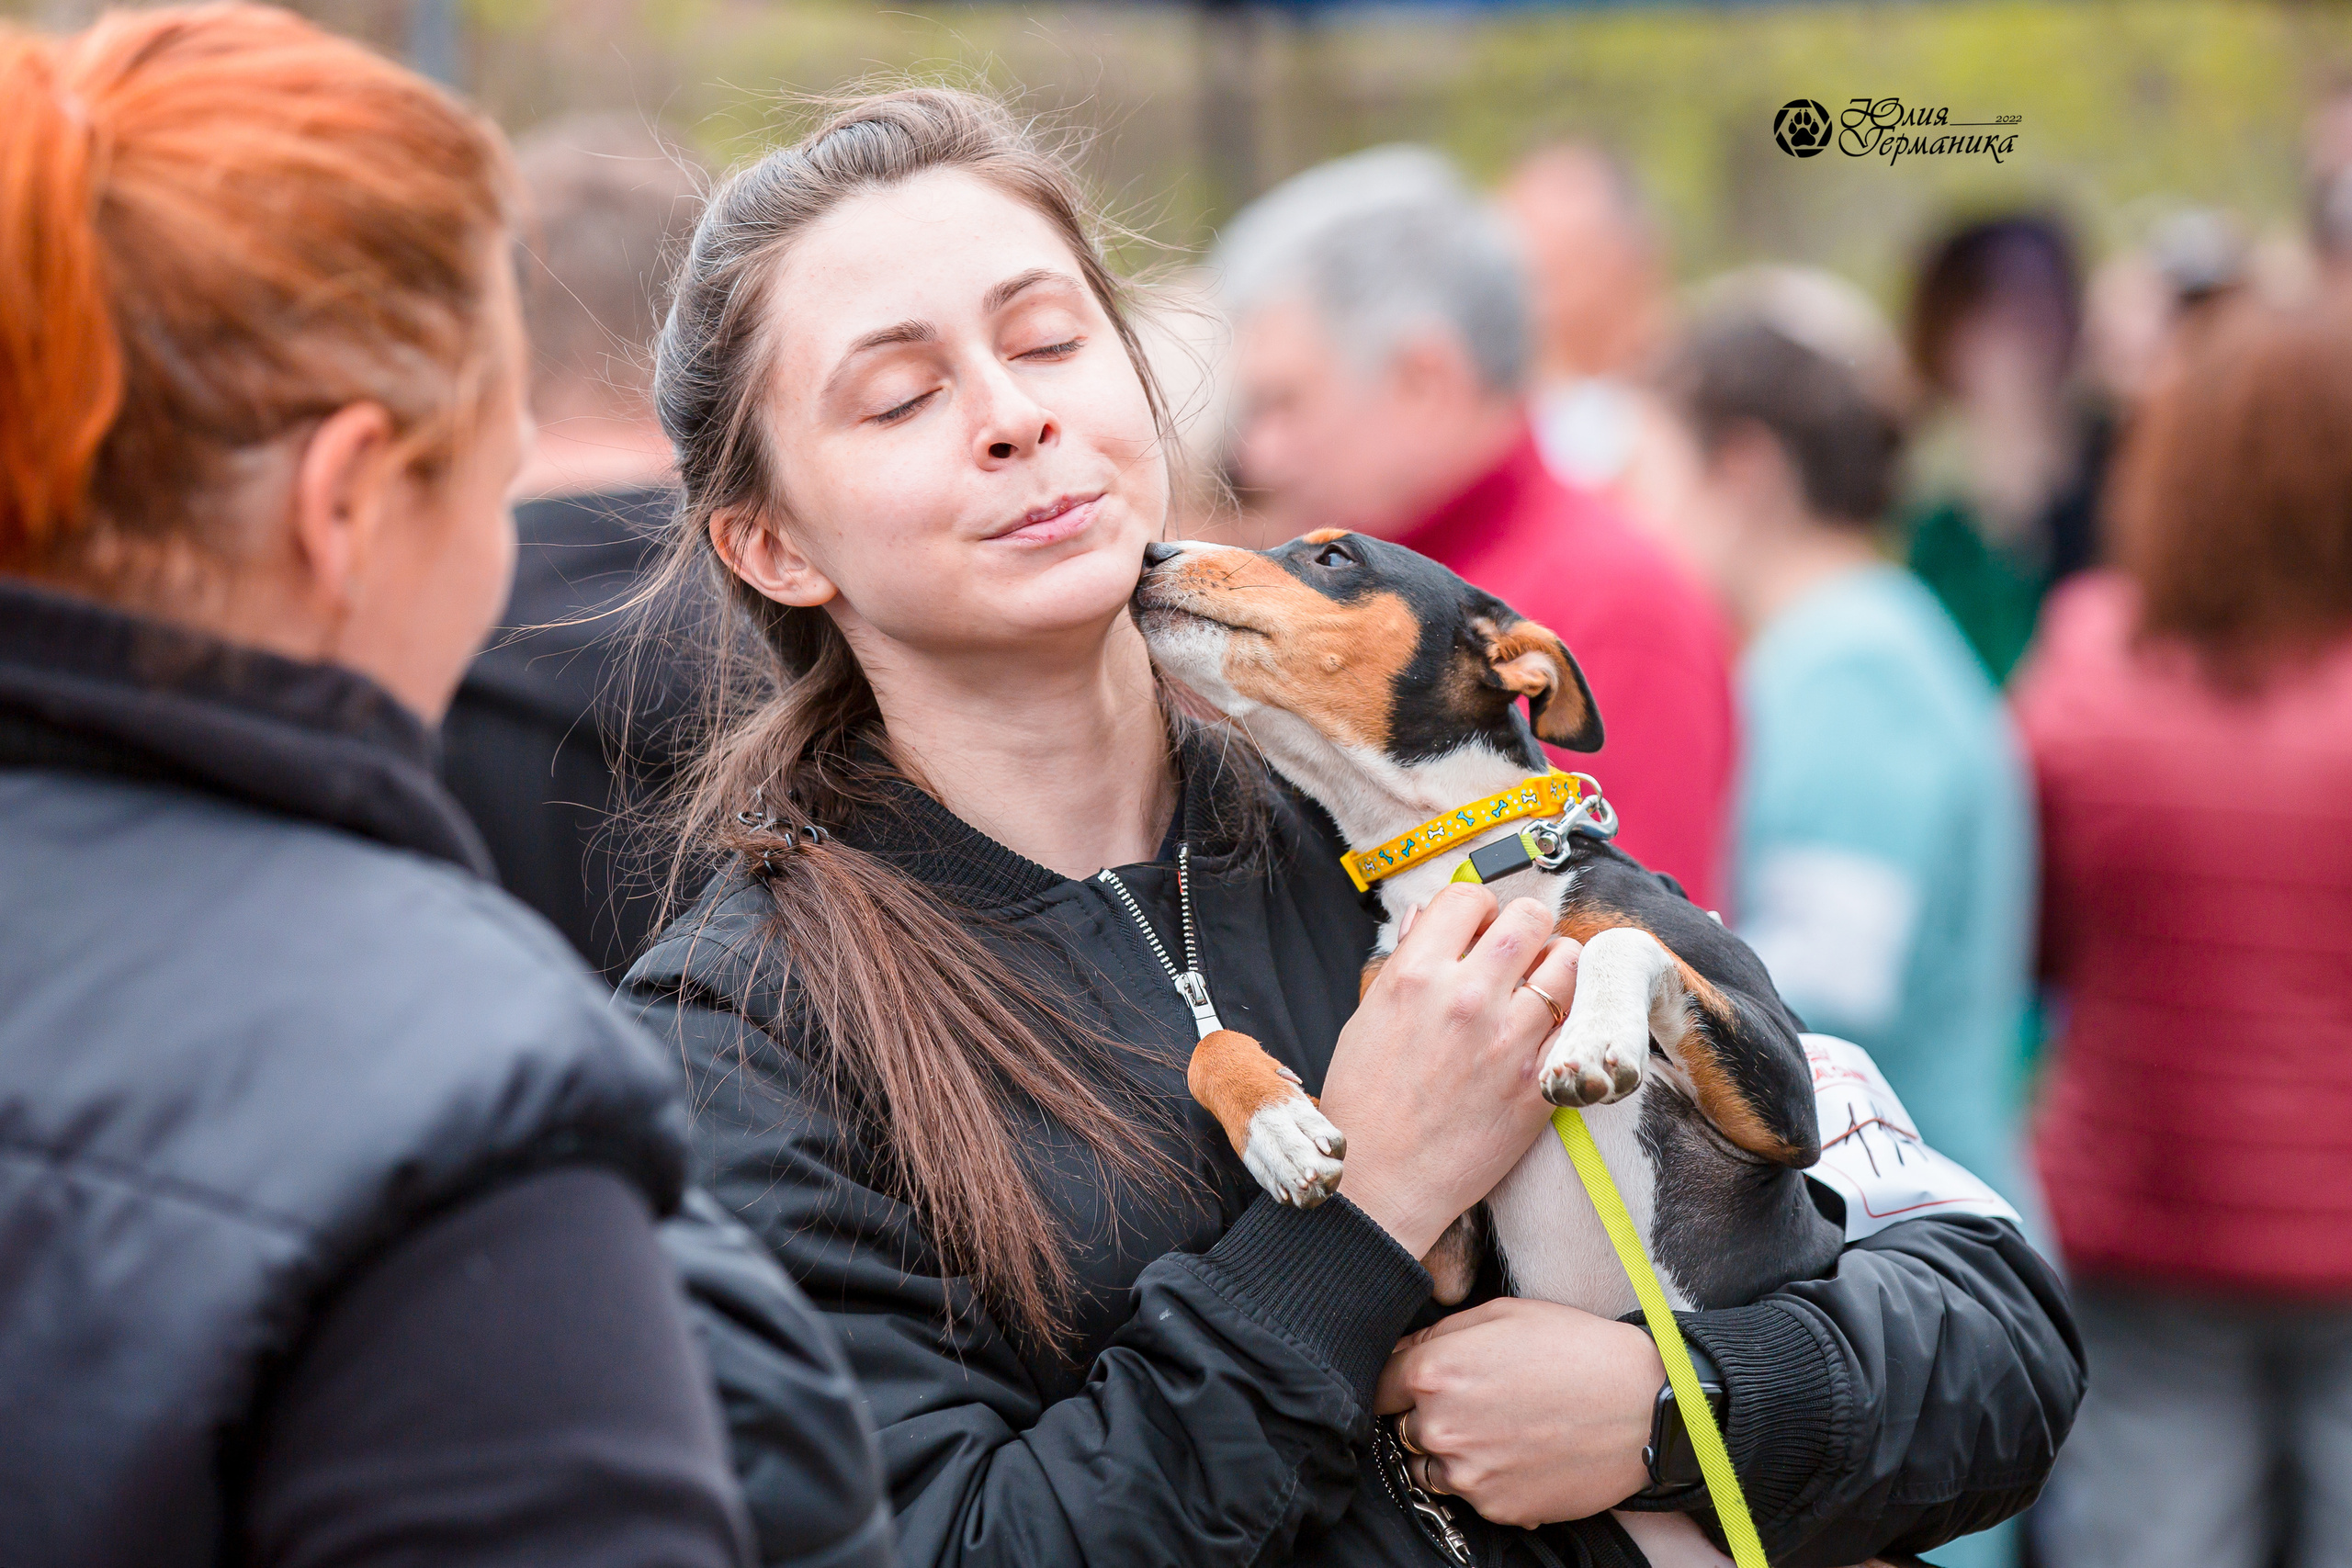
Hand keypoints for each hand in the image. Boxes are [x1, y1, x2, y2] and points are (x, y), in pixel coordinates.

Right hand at [1316, 884, 1577, 1258]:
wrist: (1380, 1182)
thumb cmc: (1365, 1103)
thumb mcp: (1367, 1019)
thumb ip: (1404, 963)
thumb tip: (1426, 918)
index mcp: (1415, 976)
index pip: (1467, 898)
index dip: (1476, 906)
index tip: (1477, 925)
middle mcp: (1466, 998)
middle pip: (1528, 918)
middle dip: (1526, 925)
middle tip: (1518, 949)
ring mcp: (1508, 1040)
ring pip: (1566, 963)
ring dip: (1556, 967)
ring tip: (1539, 988)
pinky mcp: (1538, 1083)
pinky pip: (1578, 1024)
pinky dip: (1569, 1017)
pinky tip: (1548, 1029)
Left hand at [1375, 1297, 1665, 1527]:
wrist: (1644, 1406)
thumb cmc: (1576, 1349)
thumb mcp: (1501, 1314)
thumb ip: (1439, 1336)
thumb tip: (1403, 1352)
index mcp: (1434, 1372)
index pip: (1376, 1384)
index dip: (1393, 1380)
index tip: (1408, 1381)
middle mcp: (1441, 1427)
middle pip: (1400, 1427)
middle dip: (1424, 1414)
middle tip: (1471, 1400)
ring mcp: (1468, 1474)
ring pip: (1429, 1467)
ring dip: (1448, 1452)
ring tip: (1496, 1429)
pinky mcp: (1497, 1507)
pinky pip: (1470, 1495)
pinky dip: (1486, 1477)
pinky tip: (1521, 1452)